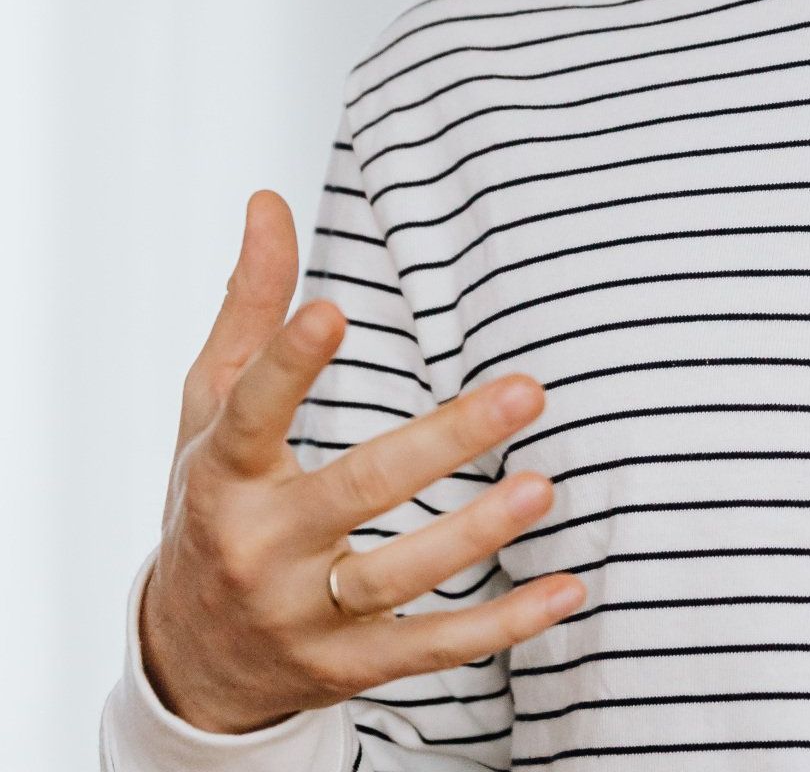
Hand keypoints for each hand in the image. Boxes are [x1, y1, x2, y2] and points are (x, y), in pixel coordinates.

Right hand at [138, 189, 585, 734]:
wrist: (185, 660)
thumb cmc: (210, 502)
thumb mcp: (208, 406)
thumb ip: (250, 305)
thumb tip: (268, 199)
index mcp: (222, 476)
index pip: (252, 414)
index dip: (289, 365)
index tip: (335, 309)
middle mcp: (261, 549)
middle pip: (355, 490)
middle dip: (444, 443)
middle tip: (526, 390)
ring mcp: (305, 616)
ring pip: (397, 578)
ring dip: (476, 534)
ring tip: (543, 485)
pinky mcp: (347, 666)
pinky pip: (431, 649)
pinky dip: (503, 628)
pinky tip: (567, 589)